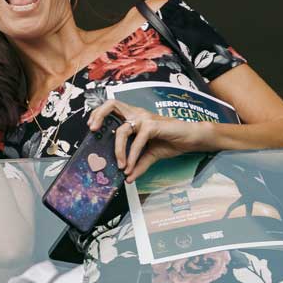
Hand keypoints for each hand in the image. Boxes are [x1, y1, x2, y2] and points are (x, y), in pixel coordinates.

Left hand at [88, 99, 207, 180]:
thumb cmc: (170, 142)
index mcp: (133, 117)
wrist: (190, 139)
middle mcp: (137, 114)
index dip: (99, 113)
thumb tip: (128, 179)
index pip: (112, 108)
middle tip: (93, 130)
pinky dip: (133, 155)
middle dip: (99, 114)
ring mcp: (145, 118)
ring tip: (120, 166)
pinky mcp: (153, 125)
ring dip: (118, 150)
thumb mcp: (150, 155)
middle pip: (112, 104)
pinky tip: (131, 167)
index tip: (92, 127)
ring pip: (122, 129)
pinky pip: (137, 141)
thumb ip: (138, 165)